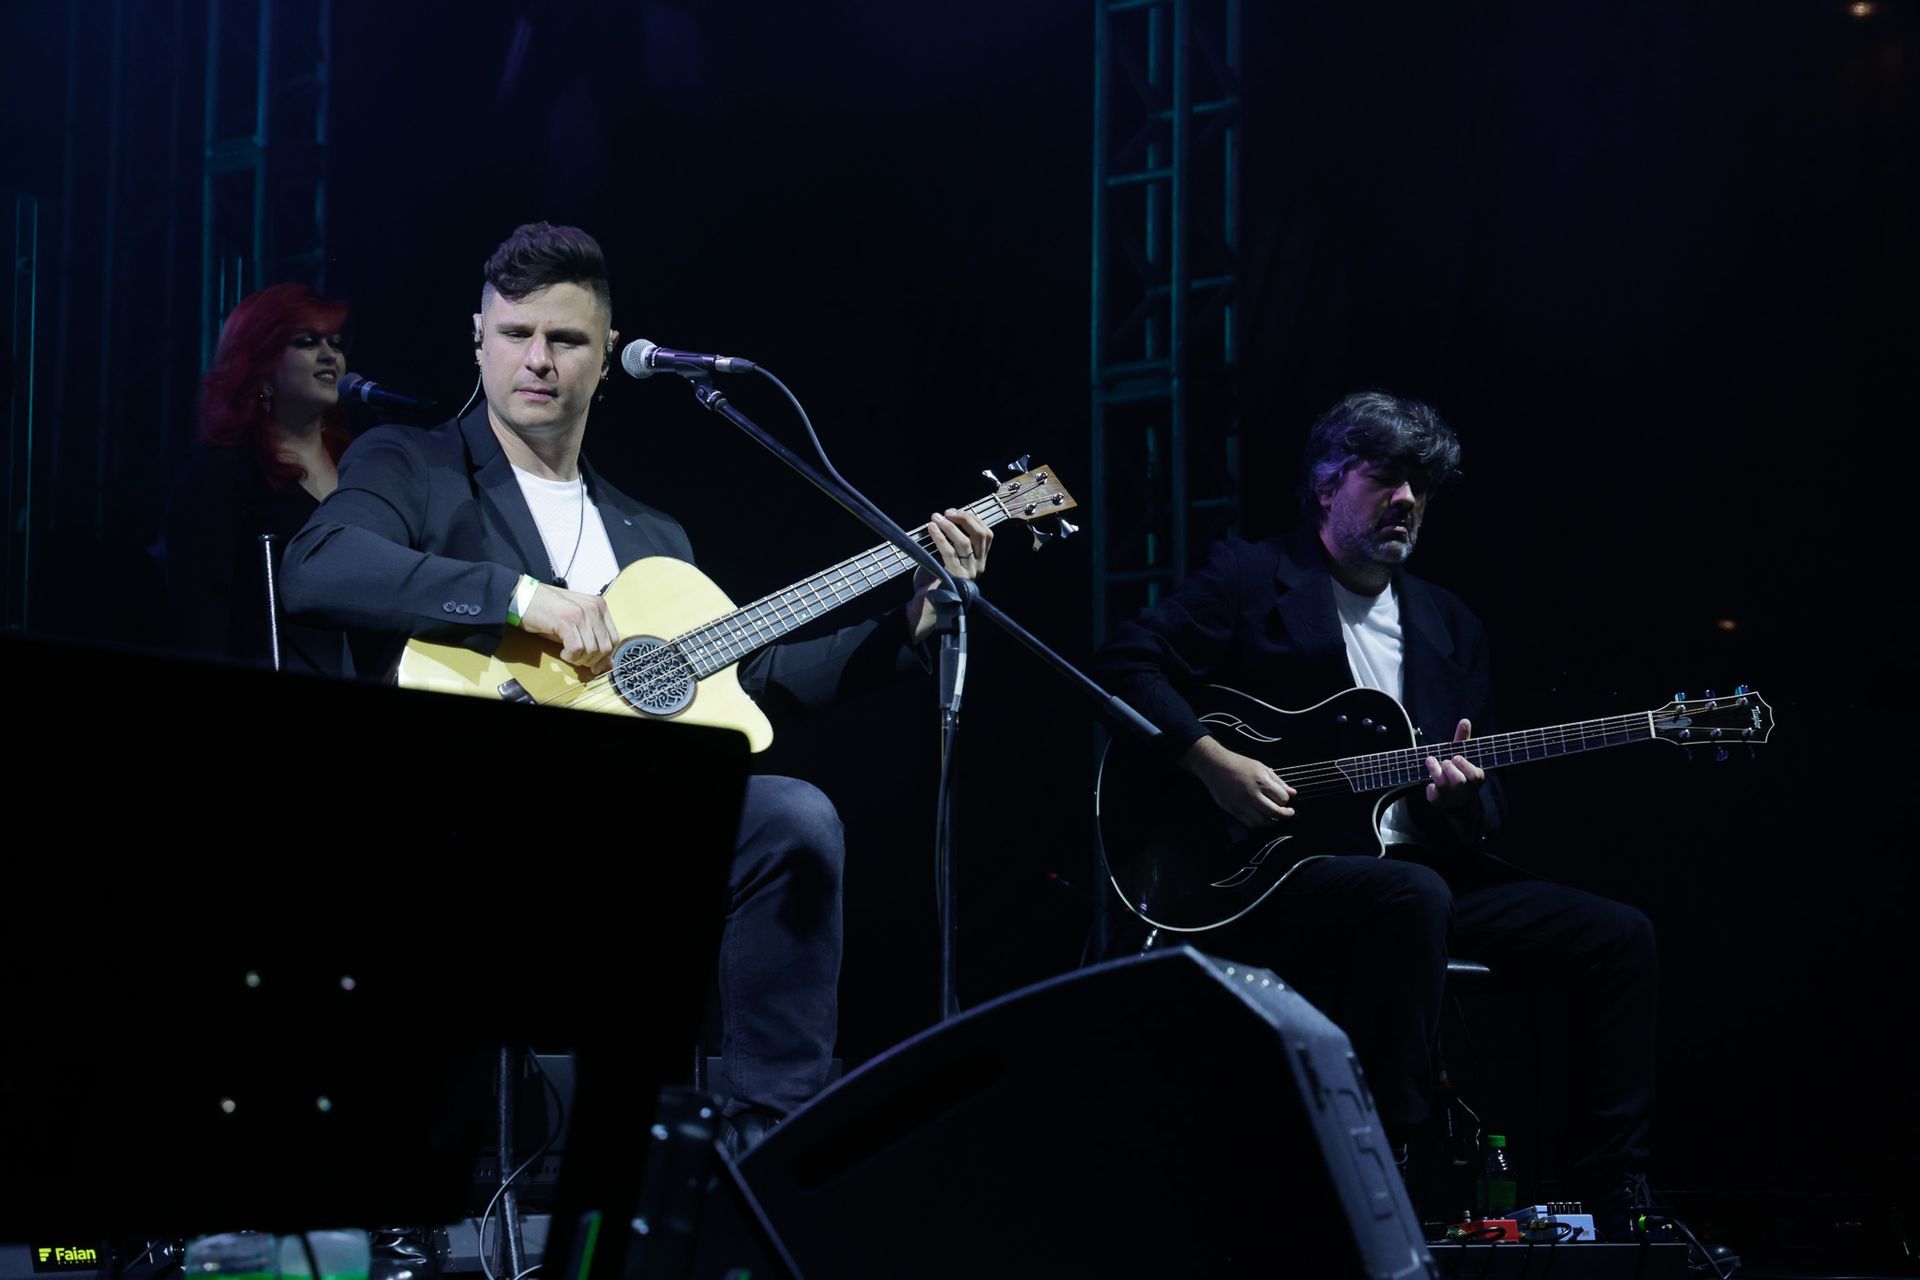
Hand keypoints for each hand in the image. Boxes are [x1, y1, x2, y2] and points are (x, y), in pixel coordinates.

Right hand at [518, 583, 618, 670]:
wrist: (525, 598)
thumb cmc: (549, 612)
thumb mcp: (576, 623)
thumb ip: (593, 639)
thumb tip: (608, 664)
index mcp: (600, 606)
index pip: (614, 638)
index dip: (606, 657)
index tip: (595, 665)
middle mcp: (594, 608)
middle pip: (605, 647)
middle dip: (592, 661)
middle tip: (578, 661)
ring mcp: (581, 613)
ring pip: (592, 650)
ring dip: (579, 659)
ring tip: (568, 654)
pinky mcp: (567, 620)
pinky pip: (577, 648)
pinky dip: (570, 656)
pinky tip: (562, 652)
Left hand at [908, 508, 994, 643]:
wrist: (927, 606)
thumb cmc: (934, 581)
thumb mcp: (948, 558)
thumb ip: (953, 542)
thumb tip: (945, 519)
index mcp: (980, 561)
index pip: (986, 534)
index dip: (972, 519)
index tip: (954, 512)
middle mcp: (979, 566)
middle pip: (979, 534)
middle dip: (963, 518)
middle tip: (946, 512)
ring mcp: (969, 573)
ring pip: (965, 542)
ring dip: (949, 526)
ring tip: (935, 518)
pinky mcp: (956, 578)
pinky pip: (950, 553)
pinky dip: (940, 538)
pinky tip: (931, 529)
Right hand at [1181, 736, 1295, 828]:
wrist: (1215, 766)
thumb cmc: (1239, 764)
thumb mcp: (1261, 767)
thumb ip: (1278, 781)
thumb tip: (1293, 793)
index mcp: (1261, 781)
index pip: (1281, 798)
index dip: (1286, 801)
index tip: (1285, 800)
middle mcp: (1252, 794)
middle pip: (1274, 812)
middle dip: (1285, 815)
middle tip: (1288, 814)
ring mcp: (1241, 804)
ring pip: (1262, 822)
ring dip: (1272, 822)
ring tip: (1275, 817)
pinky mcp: (1233, 810)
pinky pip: (1249, 823)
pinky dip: (1259, 824)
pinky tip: (1262, 819)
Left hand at [1424, 718, 1486, 809]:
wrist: (1451, 791)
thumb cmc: (1458, 768)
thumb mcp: (1462, 752)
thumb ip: (1463, 738)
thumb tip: (1464, 720)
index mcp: (1475, 778)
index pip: (1475, 775)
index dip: (1465, 766)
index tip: (1456, 757)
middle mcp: (1466, 790)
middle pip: (1458, 781)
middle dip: (1449, 769)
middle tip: (1444, 760)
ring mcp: (1453, 797)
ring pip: (1445, 786)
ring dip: (1436, 772)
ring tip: (1430, 760)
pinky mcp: (1440, 801)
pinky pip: (1435, 798)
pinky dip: (1431, 791)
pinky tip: (1429, 785)